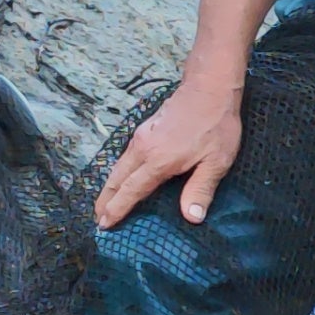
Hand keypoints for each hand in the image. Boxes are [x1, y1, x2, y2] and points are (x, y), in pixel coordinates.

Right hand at [95, 79, 244, 227]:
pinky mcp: (144, 130)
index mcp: (158, 161)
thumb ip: (201, 190)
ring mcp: (141, 137)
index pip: (132, 191)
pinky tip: (121, 178)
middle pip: (116, 180)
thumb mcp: (216, 162)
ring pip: (117, 167)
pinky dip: (117, 172)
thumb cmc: (216, 126)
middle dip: (105, 201)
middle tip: (97, 220)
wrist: (209, 89)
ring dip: (109, 186)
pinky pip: (124, 156)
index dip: (117, 209)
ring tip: (104, 203)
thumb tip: (191, 218)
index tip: (105, 225)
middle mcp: (142, 149)